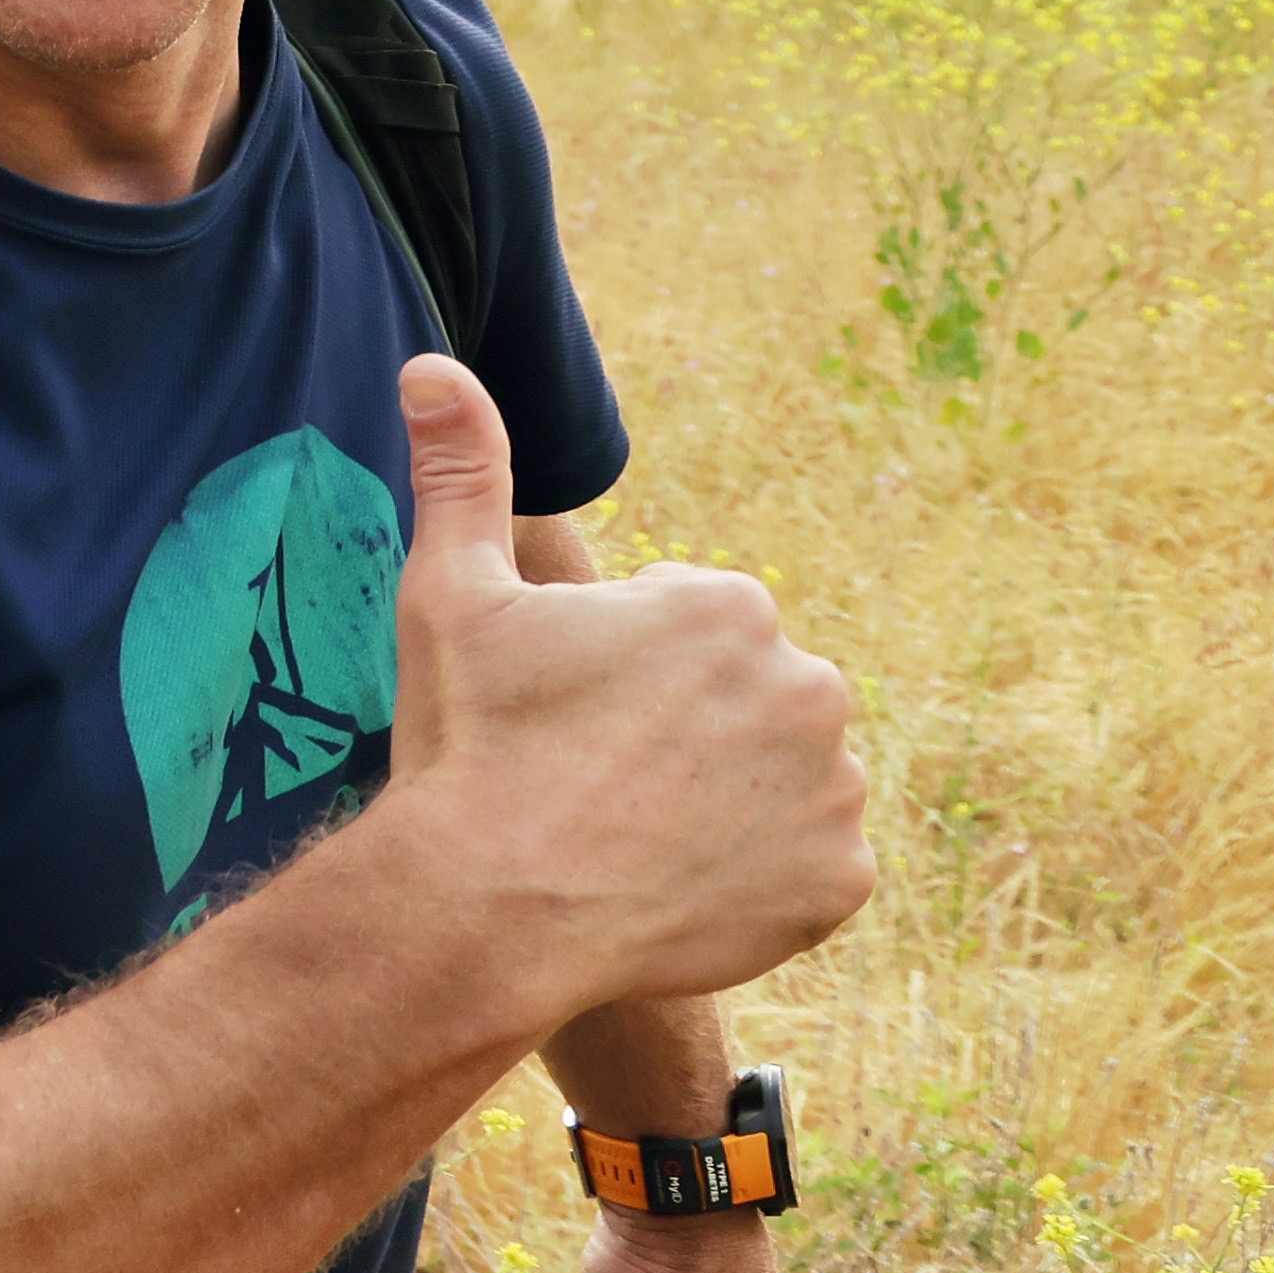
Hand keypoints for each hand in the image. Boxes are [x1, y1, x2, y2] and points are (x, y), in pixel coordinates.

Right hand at [383, 361, 870, 1028]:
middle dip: (688, 730)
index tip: (565, 715)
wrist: (491, 908)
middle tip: (596, 779)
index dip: (617, 672)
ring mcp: (834, 790)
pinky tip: (674, 885)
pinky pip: (809, 868)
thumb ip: (461, 472)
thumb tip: (432, 364)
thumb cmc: (470, 742)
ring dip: (730, 801)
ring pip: (785, 781)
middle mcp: (809, 685)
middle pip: (749, 701)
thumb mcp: (451, 593)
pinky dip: (759, 878)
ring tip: (633, 837)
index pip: (692, 630)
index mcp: (727, 607)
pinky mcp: (841, 883)